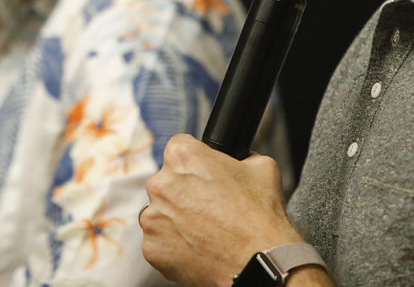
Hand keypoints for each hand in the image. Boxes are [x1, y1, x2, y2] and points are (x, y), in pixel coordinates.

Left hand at [140, 133, 300, 286]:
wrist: (256, 265)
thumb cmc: (259, 218)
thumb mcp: (262, 168)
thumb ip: (240, 157)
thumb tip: (238, 159)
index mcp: (182, 156)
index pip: (179, 148)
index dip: (195, 163)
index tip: (204, 176)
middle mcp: (161, 183)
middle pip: (167, 182)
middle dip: (184, 192)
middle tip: (209, 208)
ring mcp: (152, 217)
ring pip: (160, 213)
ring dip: (176, 220)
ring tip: (205, 232)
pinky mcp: (151, 247)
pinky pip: (159, 242)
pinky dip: (173, 246)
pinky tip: (197, 248)